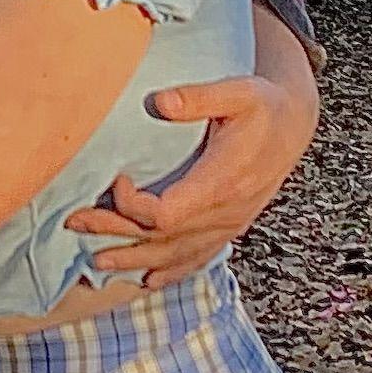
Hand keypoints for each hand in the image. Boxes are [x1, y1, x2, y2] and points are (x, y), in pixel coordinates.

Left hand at [67, 62, 320, 285]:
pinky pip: (199, 258)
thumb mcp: (238, 92)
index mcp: (221, 182)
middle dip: (116, 232)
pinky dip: (172, 272)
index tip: (115, 179)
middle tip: (76, 223)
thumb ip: (200, 97)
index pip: (167, 213)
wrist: (295, 125)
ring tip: (97, 262)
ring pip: (176, 254)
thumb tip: (162, 101)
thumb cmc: (262, 105)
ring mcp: (228, 224)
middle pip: (162, 237)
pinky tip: (148, 280)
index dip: (134, 205)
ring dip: (134, 259)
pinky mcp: (231, 227)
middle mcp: (225, 212)